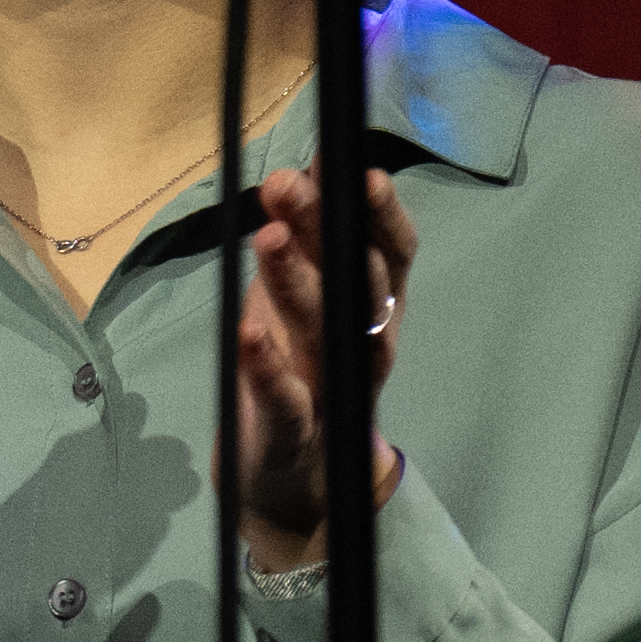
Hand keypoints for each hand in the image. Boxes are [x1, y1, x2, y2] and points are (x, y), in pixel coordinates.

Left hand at [231, 167, 415, 557]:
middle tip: (286, 186)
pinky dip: (268, 368)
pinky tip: (248, 335)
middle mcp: (365, 342)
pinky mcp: (294, 429)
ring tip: (267, 240)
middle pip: (357, 283)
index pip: (391, 254)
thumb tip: (306, 167)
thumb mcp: (305, 293)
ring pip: (326, 332)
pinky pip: (288, 399)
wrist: (293, 474)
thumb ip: (308, 237)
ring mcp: (333, 387)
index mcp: (375, 305)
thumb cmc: (301, 364)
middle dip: (325, 232)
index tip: (360, 170)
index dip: (382, 214)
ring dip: (298, 285)